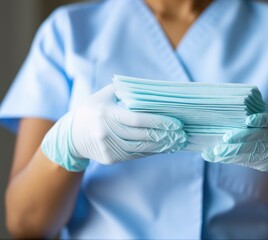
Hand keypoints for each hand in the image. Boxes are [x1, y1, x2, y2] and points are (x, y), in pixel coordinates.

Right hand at [41, 85, 186, 170]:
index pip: (137, 119)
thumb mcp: (103, 96)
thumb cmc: (91, 110)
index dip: (159, 122)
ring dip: (162, 146)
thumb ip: (124, 90)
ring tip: (177, 142)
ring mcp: (108, 148)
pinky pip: (136, 156)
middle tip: (182, 135)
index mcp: (106, 114)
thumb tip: (150, 90)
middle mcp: (106, 132)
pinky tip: (163, 148)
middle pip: (142, 136)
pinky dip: (151, 152)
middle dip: (165, 136)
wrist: (71, 136)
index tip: (176, 123)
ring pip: (141, 149)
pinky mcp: (111, 158)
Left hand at [202, 112, 267, 186]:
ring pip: (249, 153)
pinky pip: (247, 161)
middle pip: (257, 140)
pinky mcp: (265, 165)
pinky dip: (232, 159)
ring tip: (215, 152)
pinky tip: (219, 157)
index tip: (247, 120)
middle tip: (223, 140)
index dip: (260, 120)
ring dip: (230, 153)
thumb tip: (242, 120)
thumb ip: (264, 118)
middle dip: (239, 141)